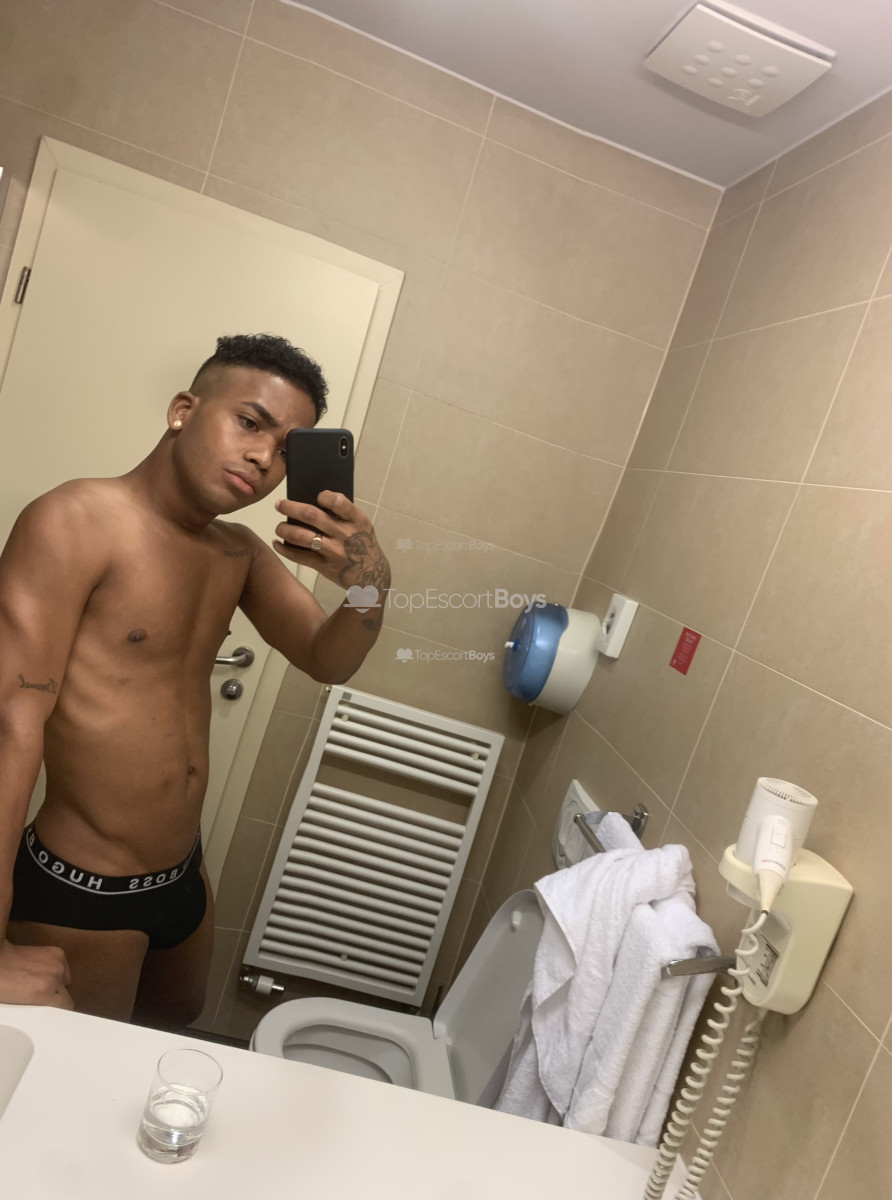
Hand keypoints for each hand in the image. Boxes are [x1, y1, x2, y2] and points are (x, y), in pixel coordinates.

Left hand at [0, 938, 72, 1008]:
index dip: (58, 1011)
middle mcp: (54, 978)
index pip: (65, 1007)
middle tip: (41, 999)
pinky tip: (45, 972)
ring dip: (57, 984)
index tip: (55, 1013)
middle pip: (66, 996)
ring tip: (41, 983)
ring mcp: (57, 963)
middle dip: (55, 999)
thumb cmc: (2, 983)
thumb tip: (46, 1012)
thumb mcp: (17, 1006)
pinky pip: (64, 968)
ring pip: (65, 982)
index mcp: (43, 992)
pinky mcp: (57, 953)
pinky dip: (57, 971)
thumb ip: (37, 1009)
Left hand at [273, 492, 390, 596]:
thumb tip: (310, 500)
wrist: (372, 574)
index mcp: (357, 520)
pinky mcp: (325, 566)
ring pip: (302, 537)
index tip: (316, 497)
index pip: (339, 502)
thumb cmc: (362, 543)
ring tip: (279, 527)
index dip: (324, 496)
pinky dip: (284, 550)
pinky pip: (299, 557)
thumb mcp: (360, 525)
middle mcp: (345, 534)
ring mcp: (334, 551)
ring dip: (285, 530)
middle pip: (312, 516)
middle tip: (278, 505)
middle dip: (291, 507)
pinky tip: (278, 544)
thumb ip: (342, 514)